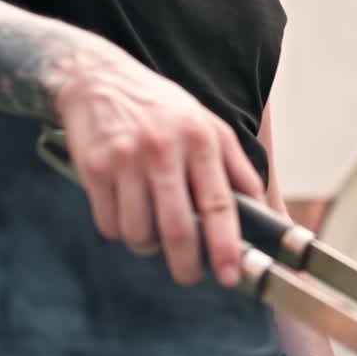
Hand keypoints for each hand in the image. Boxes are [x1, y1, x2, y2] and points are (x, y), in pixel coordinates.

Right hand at [56, 40, 264, 287]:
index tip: (232, 274)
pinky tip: (128, 211)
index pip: (219, 203)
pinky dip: (121, 230)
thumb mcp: (208, 125)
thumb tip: (262, 210)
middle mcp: (164, 150)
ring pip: (140, 233)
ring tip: (154, 231)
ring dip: (149, 245)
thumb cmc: (162, 108)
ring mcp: (126, 161)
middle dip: (187, 264)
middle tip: (190, 275)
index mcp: (200, 139)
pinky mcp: (94, 169)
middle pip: (178, 228)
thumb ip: (237, 168)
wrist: (99, 80)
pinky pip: (110, 224)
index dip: (226, 245)